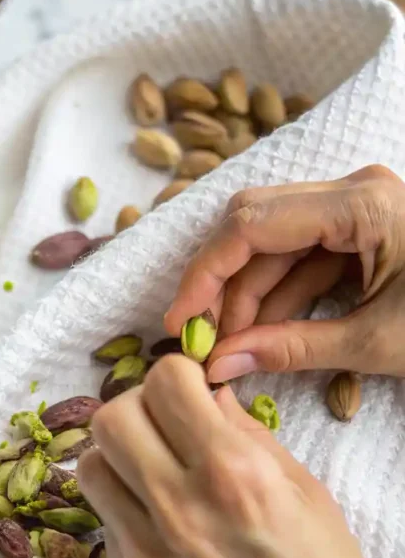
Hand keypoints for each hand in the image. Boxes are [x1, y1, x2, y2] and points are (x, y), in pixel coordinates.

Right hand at [164, 165, 404, 382]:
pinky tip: (259, 334)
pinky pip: (302, 257)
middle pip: (254, 227)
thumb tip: (219, 365)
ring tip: (227, 348)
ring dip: (246, 295)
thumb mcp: (377, 343)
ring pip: (274, 245)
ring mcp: (356, 209)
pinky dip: (278, 295)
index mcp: (364, 205)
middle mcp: (354, 192)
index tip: (179, 323)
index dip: (204, 275)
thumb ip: (295, 350)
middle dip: (221, 286)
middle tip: (200, 340)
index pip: (253, 225)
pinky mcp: (361, 231)